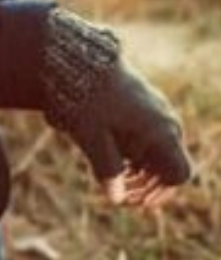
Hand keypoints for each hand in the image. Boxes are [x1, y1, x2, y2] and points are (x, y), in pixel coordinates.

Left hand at [42, 9, 191, 202]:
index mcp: (161, 132)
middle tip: (118, 193)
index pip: (180, 174)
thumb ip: (107, 168)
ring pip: (156, 152)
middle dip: (145, 184)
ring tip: (111, 176)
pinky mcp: (143, 108)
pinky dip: (133, 153)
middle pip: (167, 166)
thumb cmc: (86, 98)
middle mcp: (166, 123)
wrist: (80, 60)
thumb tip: (116, 198)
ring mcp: (157, 114)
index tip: (134, 199)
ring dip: (138, 170)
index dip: (160, 192)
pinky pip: (147, 138)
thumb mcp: (92, 137)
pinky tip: (110, 156)